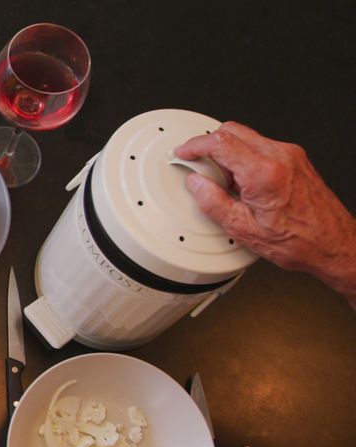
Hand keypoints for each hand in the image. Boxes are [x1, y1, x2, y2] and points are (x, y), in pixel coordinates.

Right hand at [176, 121, 355, 303]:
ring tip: (224, 180)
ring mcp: (291, 155)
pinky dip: (245, 157)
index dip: (194, 145)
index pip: (220, 142)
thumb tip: (196, 185)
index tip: (183, 152)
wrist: (334, 244)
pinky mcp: (297, 159)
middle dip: (209, 144)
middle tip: (198, 163)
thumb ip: (213, 203)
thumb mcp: (244, 229)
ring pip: (248, 136)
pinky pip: (262, 147)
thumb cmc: (300, 241)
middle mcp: (280, 157)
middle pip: (233, 130)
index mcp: (264, 173)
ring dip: (228, 151)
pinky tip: (243, 181)